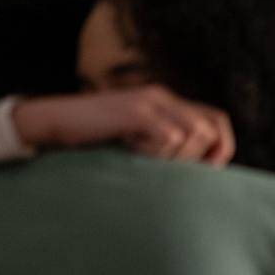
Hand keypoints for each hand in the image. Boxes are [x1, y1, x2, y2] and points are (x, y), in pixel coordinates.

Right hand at [12, 85, 234, 164]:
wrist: (52, 123)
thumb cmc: (92, 142)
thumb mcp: (136, 143)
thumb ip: (164, 148)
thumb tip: (195, 177)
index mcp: (167, 103)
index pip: (216, 120)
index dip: (222, 147)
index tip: (208, 172)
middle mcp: (163, 97)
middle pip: (209, 129)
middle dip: (197, 158)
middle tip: (166, 170)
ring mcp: (150, 101)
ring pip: (192, 134)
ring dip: (173, 156)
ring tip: (142, 158)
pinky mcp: (136, 111)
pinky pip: (169, 137)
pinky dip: (157, 153)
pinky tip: (131, 152)